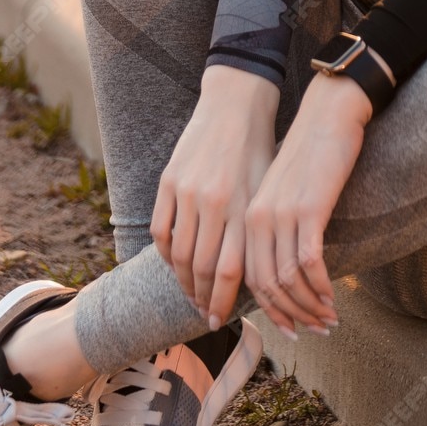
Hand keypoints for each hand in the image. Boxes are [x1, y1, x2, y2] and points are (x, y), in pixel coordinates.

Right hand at [151, 65, 279, 327]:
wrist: (236, 104)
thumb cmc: (260, 152)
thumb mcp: (265, 192)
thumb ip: (253, 233)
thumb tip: (247, 279)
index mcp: (244, 209)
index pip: (229, 272)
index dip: (222, 302)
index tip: (219, 321)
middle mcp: (216, 204)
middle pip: (201, 268)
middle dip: (202, 299)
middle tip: (205, 315)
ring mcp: (189, 192)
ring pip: (178, 254)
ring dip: (183, 282)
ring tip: (191, 295)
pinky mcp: (169, 181)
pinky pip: (160, 230)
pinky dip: (165, 253)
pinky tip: (175, 264)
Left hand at [244, 71, 371, 337]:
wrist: (329, 113)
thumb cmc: (311, 152)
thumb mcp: (283, 191)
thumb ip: (277, 225)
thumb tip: (285, 268)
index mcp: (249, 215)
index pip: (247, 277)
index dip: (267, 310)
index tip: (286, 329)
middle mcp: (259, 218)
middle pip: (265, 286)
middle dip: (288, 317)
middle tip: (311, 333)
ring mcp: (282, 214)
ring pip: (288, 280)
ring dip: (309, 307)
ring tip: (329, 321)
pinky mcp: (309, 209)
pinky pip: (310, 263)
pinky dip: (322, 287)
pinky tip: (335, 299)